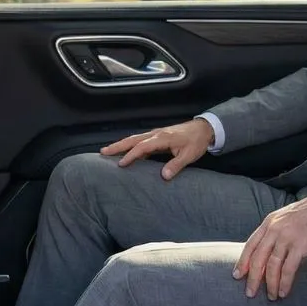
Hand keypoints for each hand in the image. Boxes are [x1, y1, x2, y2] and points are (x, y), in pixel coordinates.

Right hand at [100, 118, 214, 180]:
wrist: (204, 129)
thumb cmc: (196, 141)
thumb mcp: (189, 155)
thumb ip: (176, 165)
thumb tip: (163, 176)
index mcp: (162, 138)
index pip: (142, 147)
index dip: (131, 156)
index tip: (121, 164)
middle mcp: (156, 134)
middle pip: (132, 140)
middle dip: (117, 146)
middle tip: (103, 152)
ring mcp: (156, 134)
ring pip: (134, 139)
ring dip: (121, 144)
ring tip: (108, 151)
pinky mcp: (157, 136)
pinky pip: (140, 140)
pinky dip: (130, 145)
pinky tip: (126, 152)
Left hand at [235, 186, 306, 299]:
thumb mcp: (286, 217)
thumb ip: (274, 230)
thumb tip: (267, 251)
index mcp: (269, 222)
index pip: (250, 245)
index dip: (242, 262)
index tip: (237, 275)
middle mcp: (275, 229)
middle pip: (258, 258)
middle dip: (253, 278)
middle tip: (250, 292)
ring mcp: (287, 237)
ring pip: (272, 266)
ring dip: (270, 284)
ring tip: (271, 296)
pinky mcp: (301, 245)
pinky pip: (289, 268)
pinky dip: (285, 282)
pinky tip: (284, 291)